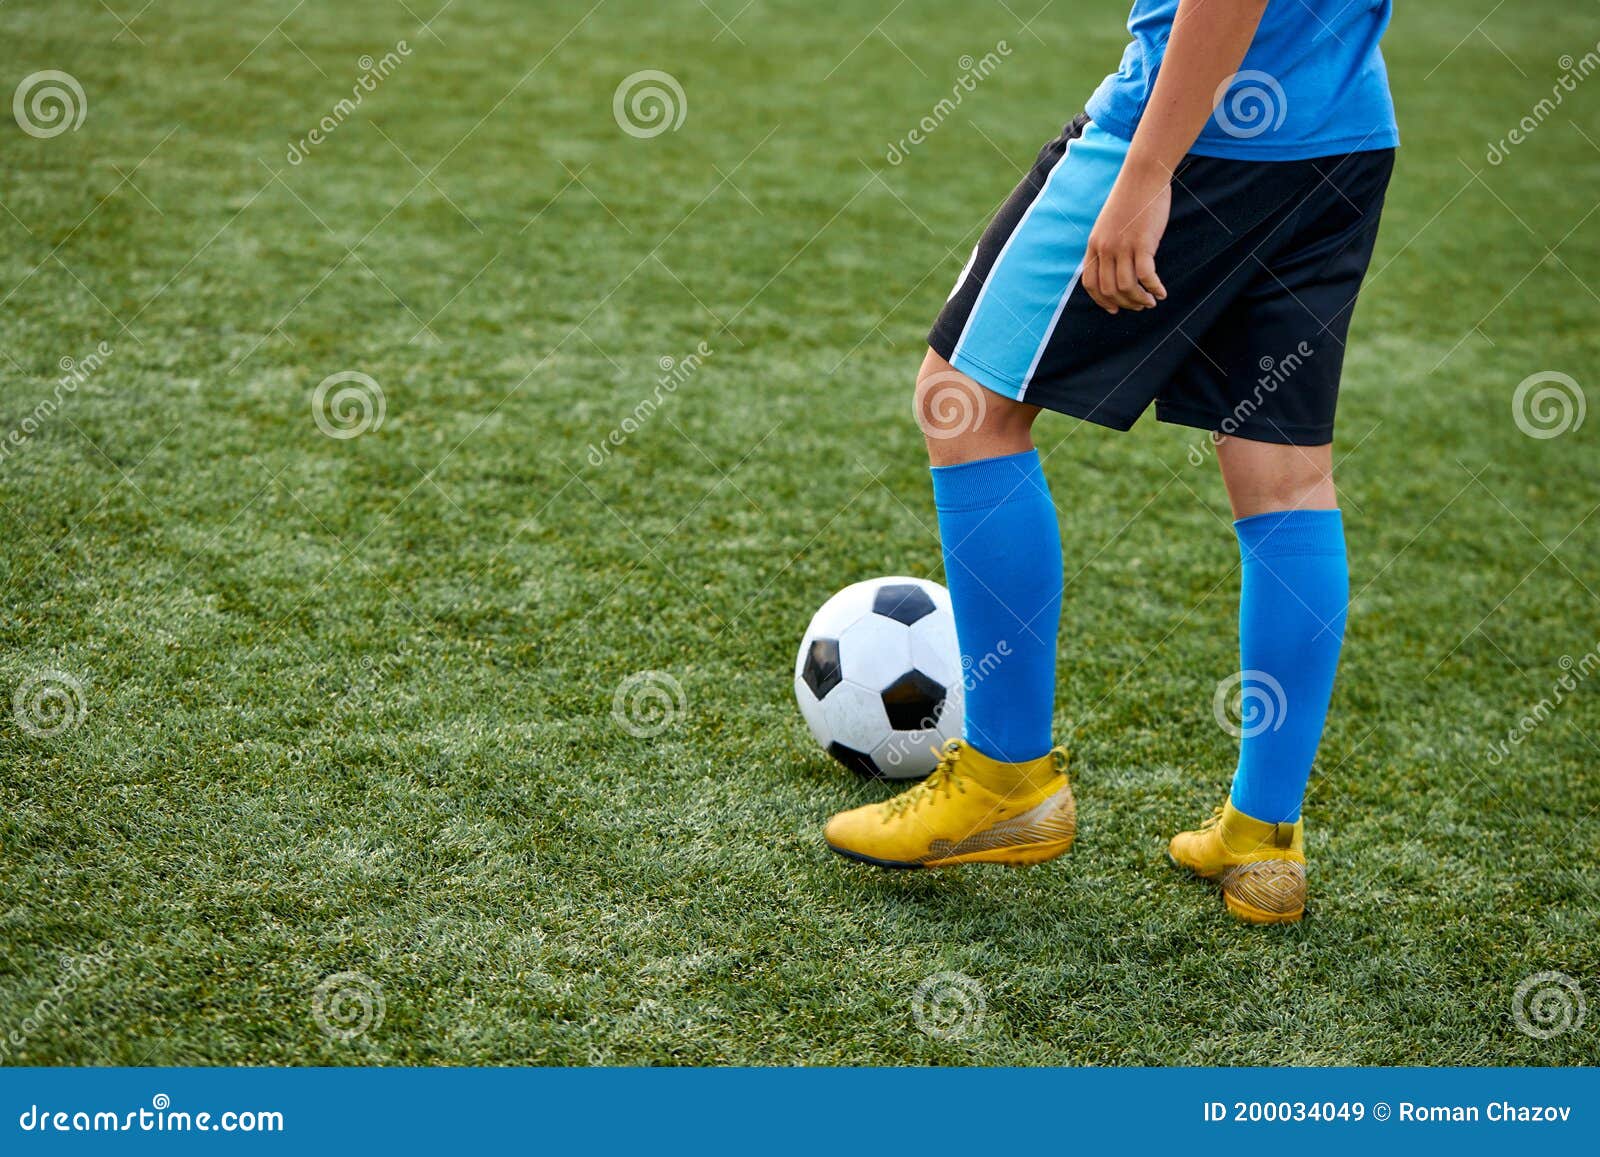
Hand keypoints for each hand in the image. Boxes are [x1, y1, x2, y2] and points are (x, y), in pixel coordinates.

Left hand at [1082, 165, 1170, 313]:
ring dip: (1140, 299)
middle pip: (1109, 289)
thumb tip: (1114, 267)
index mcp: (1094, 245)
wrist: (1142, 176)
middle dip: (1125, 303)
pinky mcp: (1142, 243)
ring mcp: (1123, 246)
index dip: (1101, 300)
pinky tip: (1161, 292)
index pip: (1091, 283)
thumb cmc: (1130, 199)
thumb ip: (1107, 245)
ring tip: (1151, 301)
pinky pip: (1146, 275)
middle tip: (1139, 306)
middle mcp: (1105, 248)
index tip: (1114, 309)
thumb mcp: (1108, 224)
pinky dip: (1154, 288)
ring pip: (1127, 286)